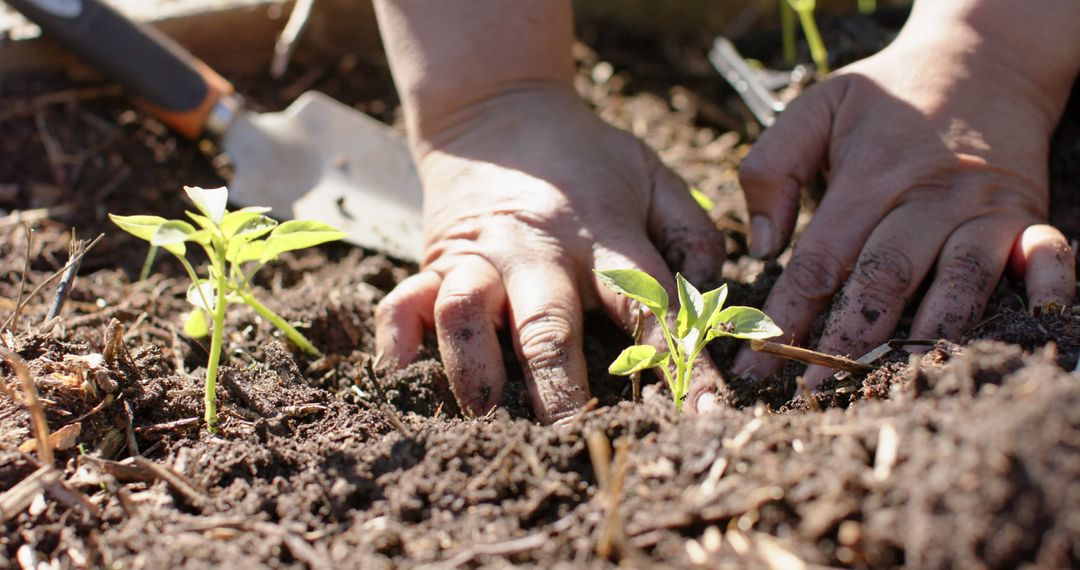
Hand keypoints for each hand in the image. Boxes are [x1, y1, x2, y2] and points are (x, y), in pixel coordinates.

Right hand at [375, 87, 726, 421]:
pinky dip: (396, 334)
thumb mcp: (654, 175)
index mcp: (602, 234)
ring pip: (466, 313)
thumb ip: (694, 235)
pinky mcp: (435, 259)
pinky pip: (403, 298)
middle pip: (548, 326)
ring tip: (484, 414)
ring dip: (473, 366)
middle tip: (576, 441)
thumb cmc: (589, 156)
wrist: (501, 107)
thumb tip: (713, 306)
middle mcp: (537, 251)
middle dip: (561, 389)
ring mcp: (480, 256)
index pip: (649, 306)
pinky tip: (398, 370)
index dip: (681, 365)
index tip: (702, 421)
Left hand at [733, 27, 1076, 387]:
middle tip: (810, 393)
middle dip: (844, 343)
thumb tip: (761, 246)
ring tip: (888, 384)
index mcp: (870, 176)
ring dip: (924, 339)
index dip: (787, 316)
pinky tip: (1028, 323)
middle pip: (884, 282)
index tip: (756, 365)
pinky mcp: (1028, 215)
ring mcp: (984, 208)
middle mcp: (929, 197)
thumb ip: (772, 167)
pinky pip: (1047, 256)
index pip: (821, 260)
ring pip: (957, 285)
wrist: (984, 56)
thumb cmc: (889, 93)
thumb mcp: (817, 107)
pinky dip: (1044, 289)